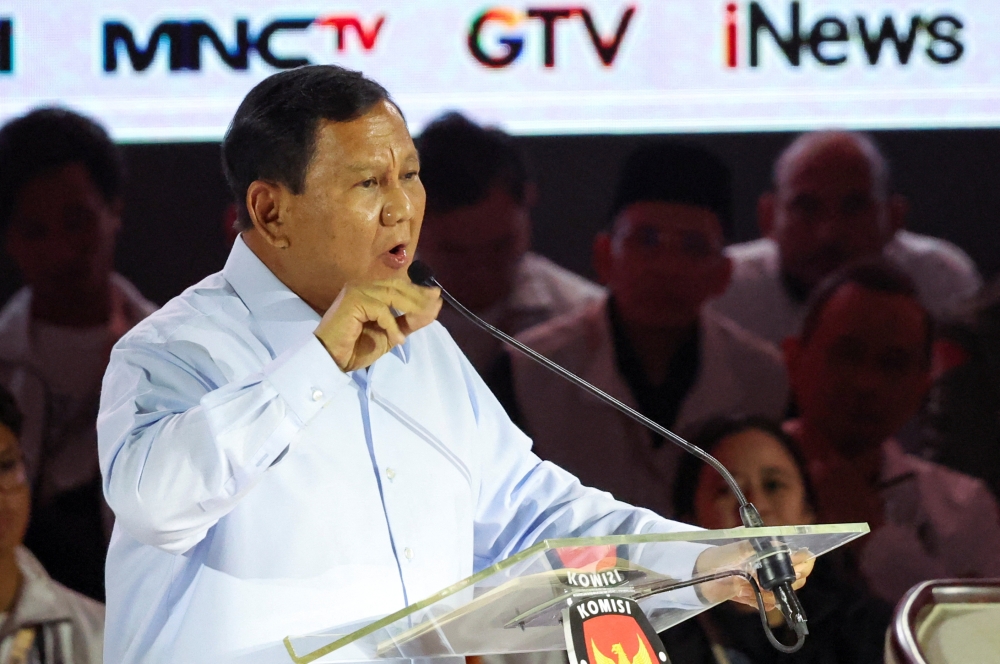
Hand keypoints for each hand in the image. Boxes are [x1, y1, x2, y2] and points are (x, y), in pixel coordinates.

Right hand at [315, 280, 441, 370]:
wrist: (332, 359)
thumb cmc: (356, 348)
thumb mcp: (391, 334)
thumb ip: (409, 321)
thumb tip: (434, 307)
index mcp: (370, 291)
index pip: (399, 285)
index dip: (419, 291)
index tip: (437, 297)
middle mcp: (362, 286)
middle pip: (398, 286)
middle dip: (419, 296)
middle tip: (435, 304)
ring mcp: (356, 290)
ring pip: (392, 294)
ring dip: (411, 308)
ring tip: (422, 319)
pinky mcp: (353, 300)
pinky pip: (381, 309)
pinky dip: (392, 324)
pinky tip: (397, 339)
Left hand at [695, 541, 812, 609]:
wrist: (700, 572)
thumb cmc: (719, 555)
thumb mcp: (737, 546)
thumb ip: (756, 546)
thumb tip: (777, 545)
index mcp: (769, 552)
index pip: (798, 559)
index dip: (803, 563)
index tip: (799, 567)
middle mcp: (770, 568)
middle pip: (796, 580)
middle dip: (785, 582)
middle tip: (765, 580)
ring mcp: (763, 584)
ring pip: (781, 595)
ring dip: (767, 593)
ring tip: (747, 586)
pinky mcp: (755, 597)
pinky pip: (766, 605)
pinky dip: (757, 602)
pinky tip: (744, 594)